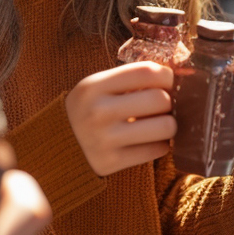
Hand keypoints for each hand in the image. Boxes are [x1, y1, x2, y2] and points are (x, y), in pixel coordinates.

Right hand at [65, 62, 175, 176]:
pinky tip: (150, 140)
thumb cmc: (89, 109)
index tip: (168, 81)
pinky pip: (157, 150)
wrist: (60, 145)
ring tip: (160, 123)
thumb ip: (130, 78)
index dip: (166, 76)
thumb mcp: (98, 86)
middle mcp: (98, 111)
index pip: (146, 72)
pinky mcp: (112, 162)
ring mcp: (105, 139)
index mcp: (94, 86)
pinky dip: (160, 144)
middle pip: (160, 99)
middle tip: (163, 106)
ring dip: (169, 125)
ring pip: (164, 127)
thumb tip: (174, 76)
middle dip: (169, 102)